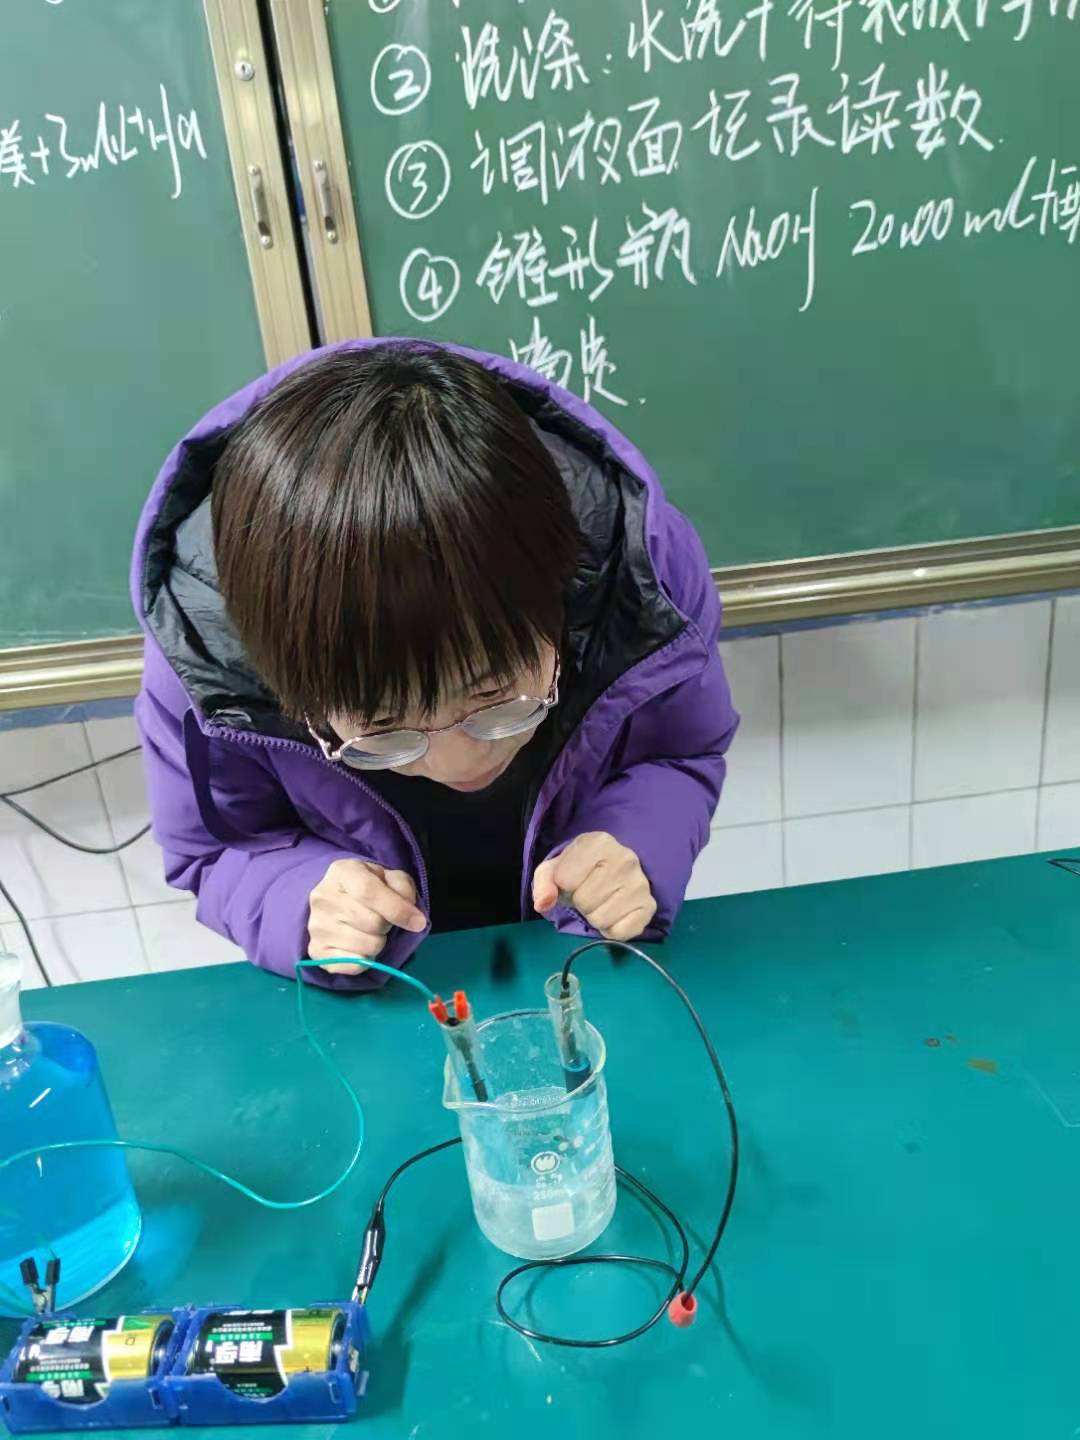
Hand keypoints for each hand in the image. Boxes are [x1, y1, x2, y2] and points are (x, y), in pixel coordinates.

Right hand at [308, 859, 425, 974]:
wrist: (335, 903)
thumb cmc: (367, 887)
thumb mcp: (388, 877)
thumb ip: (403, 888)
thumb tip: (413, 916)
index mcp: (341, 872)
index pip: (368, 891)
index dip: (397, 909)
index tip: (417, 922)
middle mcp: (323, 898)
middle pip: (373, 922)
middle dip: (387, 924)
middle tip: (383, 919)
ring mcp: (316, 926)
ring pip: (368, 946)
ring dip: (379, 942)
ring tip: (370, 931)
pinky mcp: (316, 952)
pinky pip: (355, 965)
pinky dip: (366, 960)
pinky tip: (360, 946)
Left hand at [532, 832, 656, 941]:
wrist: (615, 870)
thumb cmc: (581, 868)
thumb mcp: (556, 868)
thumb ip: (544, 883)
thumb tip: (543, 904)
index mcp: (599, 842)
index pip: (565, 879)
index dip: (563, 884)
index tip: (573, 878)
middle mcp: (625, 859)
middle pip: (584, 901)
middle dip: (580, 902)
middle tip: (589, 892)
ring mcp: (641, 884)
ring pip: (600, 919)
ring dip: (594, 917)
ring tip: (601, 901)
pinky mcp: (649, 907)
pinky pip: (619, 933)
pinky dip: (611, 930)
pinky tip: (615, 913)